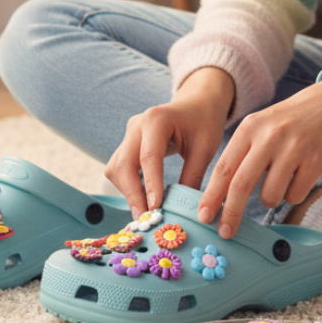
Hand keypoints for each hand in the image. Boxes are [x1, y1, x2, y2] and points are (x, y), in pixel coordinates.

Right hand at [104, 67, 234, 217]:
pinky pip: (119, 168)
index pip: (149, 156)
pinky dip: (128, 186)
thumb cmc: (204, 123)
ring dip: (128, 192)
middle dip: (133, 194)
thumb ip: (192, 178)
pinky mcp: (127, 143)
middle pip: (124, 163)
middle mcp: (137, 124)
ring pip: (116, 168)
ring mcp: (129, 133)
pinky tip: (143, 200)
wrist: (197, 103)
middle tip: (146, 219)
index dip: (151, 185)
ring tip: (145, 213)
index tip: (156, 209)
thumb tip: (185, 213)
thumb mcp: (205, 149)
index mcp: (157, 119)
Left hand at [196, 60, 321, 237]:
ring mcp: (293, 148)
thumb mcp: (264, 125)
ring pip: (270, 195)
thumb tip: (222, 193)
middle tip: (225, 232)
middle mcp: (269, 136)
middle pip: (241, 185)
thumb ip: (244, 153)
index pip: (224, 167)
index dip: (211, 196)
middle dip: (230, 213)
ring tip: (283, 178)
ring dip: (272, 197)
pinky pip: (295, 194)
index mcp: (250, 127)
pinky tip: (302, 174)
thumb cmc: (294, 120)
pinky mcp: (316, 161)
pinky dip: (294, 193)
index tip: (203, 217)